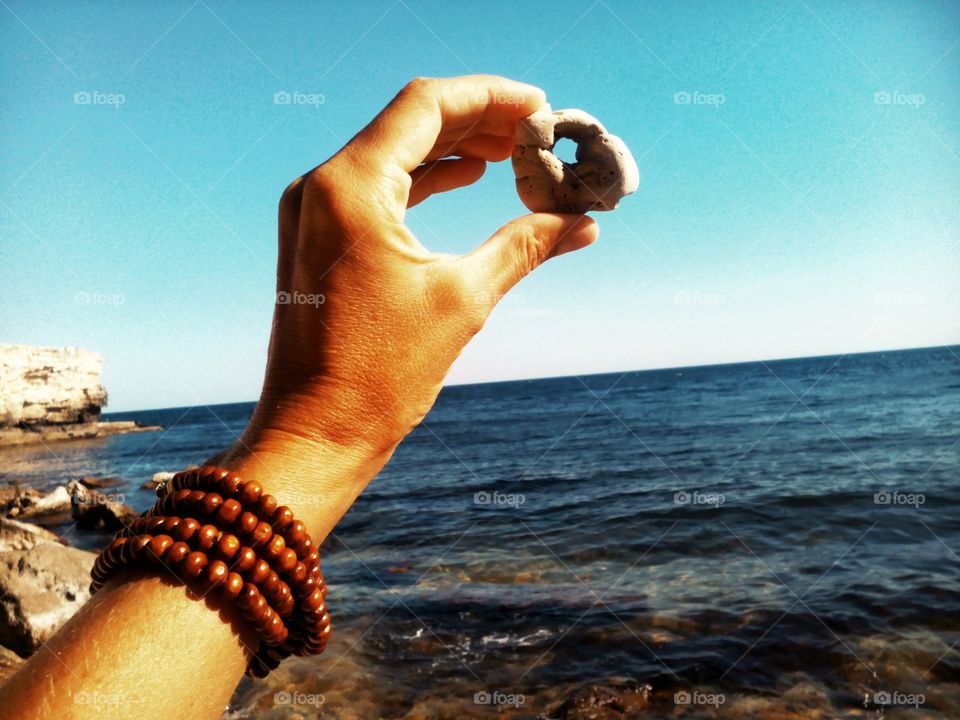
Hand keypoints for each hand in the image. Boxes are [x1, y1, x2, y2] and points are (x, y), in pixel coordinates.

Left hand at [215, 75, 598, 536]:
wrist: (315, 433)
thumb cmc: (378, 375)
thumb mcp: (463, 300)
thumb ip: (524, 246)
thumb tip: (582, 222)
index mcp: (350, 187)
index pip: (426, 105)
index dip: (491, 96)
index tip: (541, 105)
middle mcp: (322, 186)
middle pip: (411, 122)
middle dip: (478, 121)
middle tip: (536, 132)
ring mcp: (315, 210)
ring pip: (394, 151)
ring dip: (453, 147)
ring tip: (513, 153)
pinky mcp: (320, 237)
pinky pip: (378, 186)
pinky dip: (424, 178)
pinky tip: (466, 178)